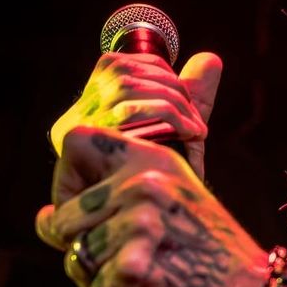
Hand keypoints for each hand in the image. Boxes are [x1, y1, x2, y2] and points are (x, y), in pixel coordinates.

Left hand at [35, 127, 265, 286]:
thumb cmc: (209, 257)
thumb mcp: (171, 203)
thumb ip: (108, 201)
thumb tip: (43, 220)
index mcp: (151, 161)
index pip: (74, 146)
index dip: (66, 183)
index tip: (82, 212)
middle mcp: (141, 188)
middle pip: (63, 221)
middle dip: (85, 250)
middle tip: (134, 262)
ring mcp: (137, 233)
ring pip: (79, 264)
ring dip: (104, 285)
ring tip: (151, 283)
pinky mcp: (133, 276)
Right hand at [49, 50, 222, 181]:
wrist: (160, 228)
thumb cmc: (169, 186)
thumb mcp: (182, 134)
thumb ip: (192, 96)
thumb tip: (210, 59)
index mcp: (91, 110)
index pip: (116, 64)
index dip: (158, 71)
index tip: (187, 98)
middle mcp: (75, 119)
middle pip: (121, 74)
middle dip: (170, 88)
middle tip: (196, 119)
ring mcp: (75, 132)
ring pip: (125, 87)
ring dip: (172, 103)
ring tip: (194, 128)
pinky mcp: (87, 145)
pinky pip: (128, 111)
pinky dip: (166, 115)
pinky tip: (186, 132)